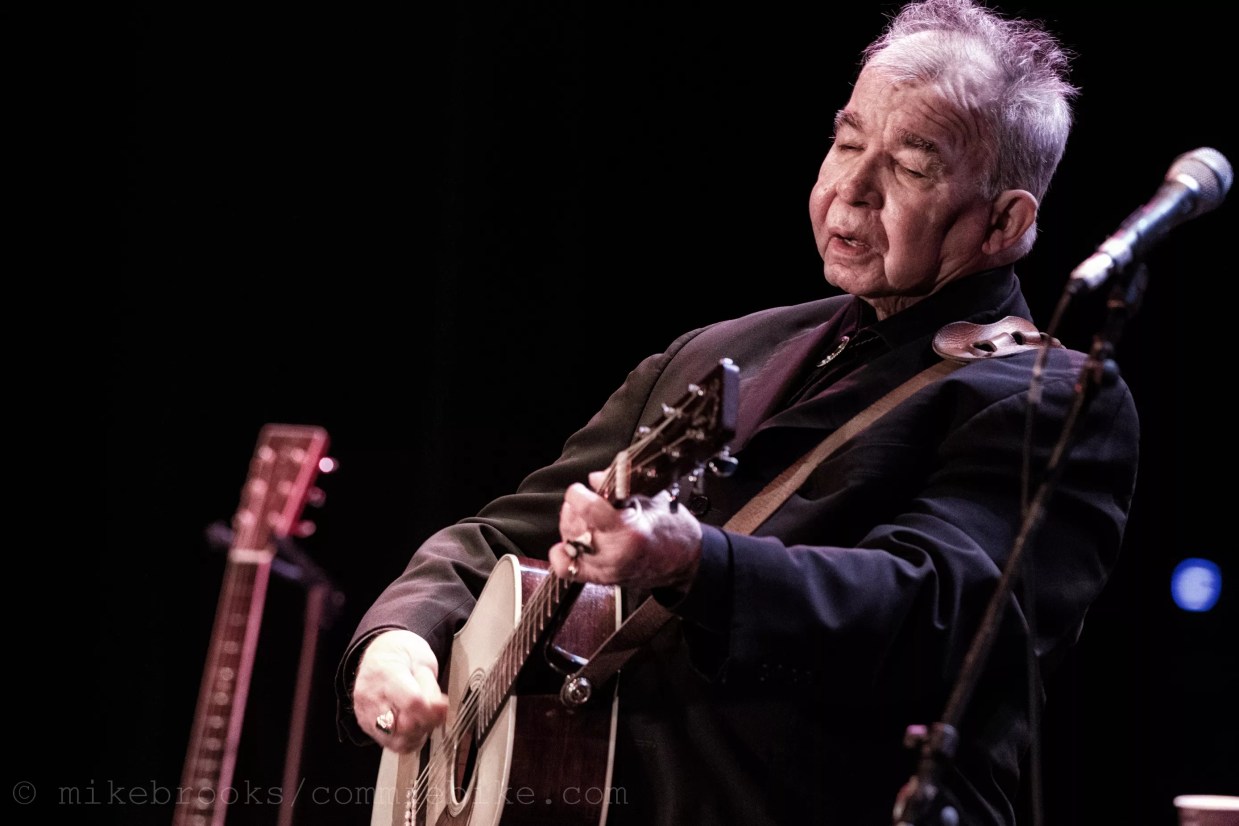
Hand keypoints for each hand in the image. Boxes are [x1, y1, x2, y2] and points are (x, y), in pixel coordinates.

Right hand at [352, 629, 447, 752]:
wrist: (380, 652)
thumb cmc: (402, 654)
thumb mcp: (423, 660)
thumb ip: (430, 687)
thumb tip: (438, 710)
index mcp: (387, 674)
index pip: (411, 703)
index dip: (432, 712)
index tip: (443, 709)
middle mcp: (372, 695)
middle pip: (402, 726)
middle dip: (424, 724)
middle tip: (434, 714)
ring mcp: (365, 711)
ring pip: (394, 740)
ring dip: (415, 736)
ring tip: (423, 721)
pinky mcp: (364, 723)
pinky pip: (386, 743)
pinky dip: (404, 740)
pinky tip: (412, 728)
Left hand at [548, 471, 702, 590]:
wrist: (684, 563)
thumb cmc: (673, 531)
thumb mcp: (654, 500)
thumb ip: (621, 487)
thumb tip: (596, 478)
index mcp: (630, 532)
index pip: (589, 510)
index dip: (579, 494)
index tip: (580, 489)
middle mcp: (615, 555)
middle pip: (574, 525)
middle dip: (576, 508)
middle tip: (589, 501)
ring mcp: (606, 570)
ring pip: (568, 543)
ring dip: (571, 526)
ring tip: (586, 518)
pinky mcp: (601, 579)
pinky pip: (566, 569)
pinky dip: (562, 553)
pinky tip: (572, 542)